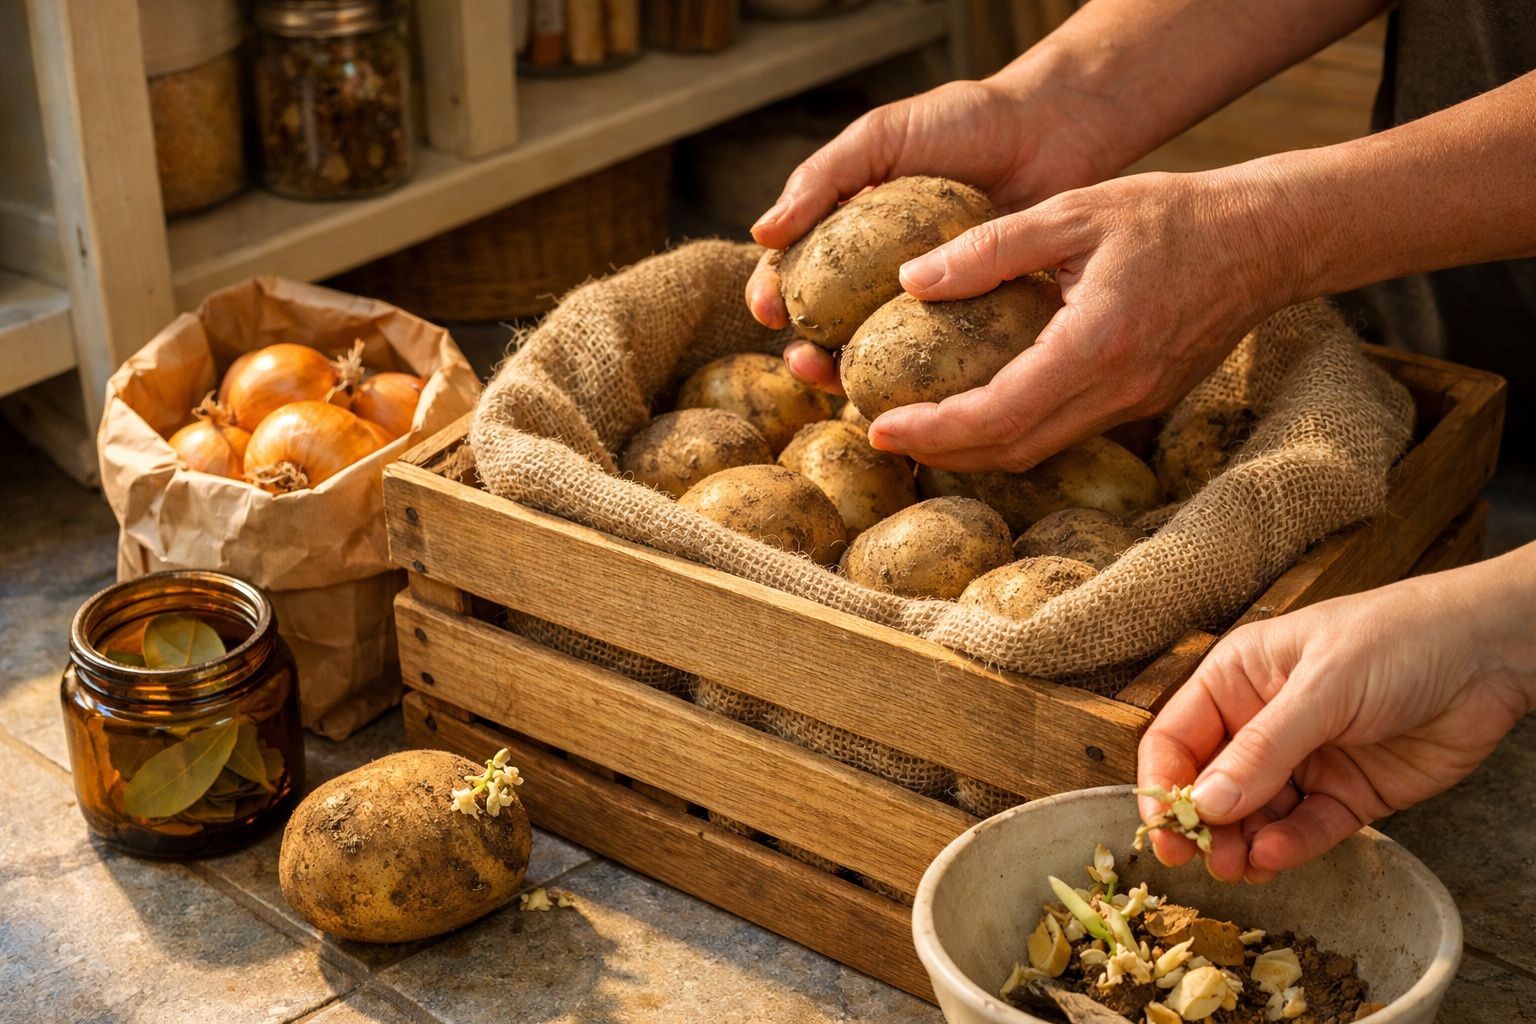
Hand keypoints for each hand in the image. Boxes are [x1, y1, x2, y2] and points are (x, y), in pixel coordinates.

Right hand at [744, 78, 1109, 392]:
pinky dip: (924, 386)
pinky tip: (913, 392)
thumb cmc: (962, 123)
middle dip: (806, 355)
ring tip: (842, 382)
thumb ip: (821, 178)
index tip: (770, 310)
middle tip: (803, 361)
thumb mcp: (881, 138)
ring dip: (851, 379)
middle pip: (829, 331)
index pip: (795, 276)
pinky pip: (945, 367)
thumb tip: (762, 234)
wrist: (1050, 130)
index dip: (773, 297)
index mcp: (848, 237)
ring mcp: (929, 308)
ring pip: (880, 360)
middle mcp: (880, 280)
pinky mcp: (976, 328)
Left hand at [864, 167, 1304, 471]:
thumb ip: (989, 248)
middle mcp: (1116, 389)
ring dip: (974, 450)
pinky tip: (979, 413)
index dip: (934, 431)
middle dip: (942, 452)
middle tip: (884, 436)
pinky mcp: (1142, 401)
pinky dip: (1012, 433)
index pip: (998, 414)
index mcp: (1095, 344)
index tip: (881, 429)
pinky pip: (1064, 433)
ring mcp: (1133, 403)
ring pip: (1038, 449)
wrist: (1263, 239)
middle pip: (1012, 449)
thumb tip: (910, 280)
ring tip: (920, 431)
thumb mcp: (1072, 211)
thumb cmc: (1169, 215)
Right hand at [1137, 545, 1535, 882]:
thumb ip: (1264, 750)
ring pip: (1255, 816)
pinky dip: (1289, 847)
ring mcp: (1305, 761)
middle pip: (1212, 785)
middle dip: (1203, 824)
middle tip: (1200, 860)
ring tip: (1239, 866)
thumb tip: (1205, 804)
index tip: (1161, 826)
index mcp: (1238, 679)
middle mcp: (1262, 722)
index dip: (1163, 782)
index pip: (1178, 737)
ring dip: (1242, 843)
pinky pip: (1306, 829)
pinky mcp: (1347, 794)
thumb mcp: (1321, 688)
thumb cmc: (1398, 640)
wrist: (1493, 655)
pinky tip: (1275, 855)